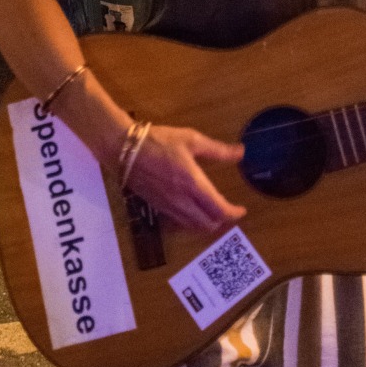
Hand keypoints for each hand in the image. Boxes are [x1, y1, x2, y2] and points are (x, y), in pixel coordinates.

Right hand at [122, 124, 245, 232]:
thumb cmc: (159, 141)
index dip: (233, 213)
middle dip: (221, 220)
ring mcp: (168, 207)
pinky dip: (192, 221)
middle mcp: (181, 201)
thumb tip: (241, 152)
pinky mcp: (157, 207)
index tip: (242, 209)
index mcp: (193, 184)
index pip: (219, 209)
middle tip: (229, 210)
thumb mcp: (191, 139)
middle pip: (207, 224)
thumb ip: (218, 150)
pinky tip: (193, 209)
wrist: (123, 150)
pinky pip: (180, 223)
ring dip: (206, 223)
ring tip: (214, 211)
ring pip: (193, 226)